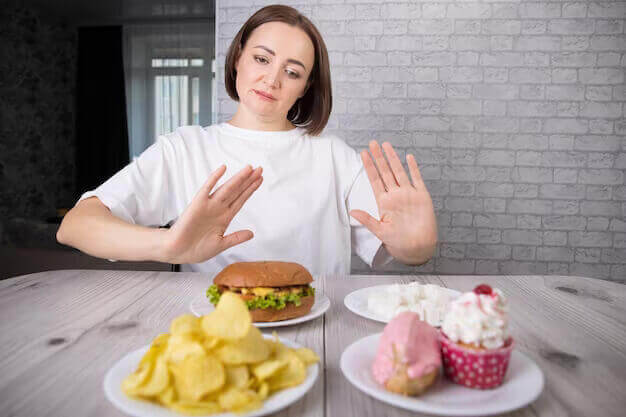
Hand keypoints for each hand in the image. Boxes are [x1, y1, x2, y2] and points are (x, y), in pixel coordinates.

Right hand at [162, 165, 262, 263]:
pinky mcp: (197, 204)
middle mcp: (219, 209)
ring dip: (238, 178)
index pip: (241, 200)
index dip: (251, 190)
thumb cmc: (196, 249)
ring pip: (227, 188)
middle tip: (260, 169)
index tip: (260, 180)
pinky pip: (207, 188)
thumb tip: (252, 233)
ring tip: (249, 168)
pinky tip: (223, 169)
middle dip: (249, 180)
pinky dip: (214, 178)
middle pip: (237, 191)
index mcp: (225, 218)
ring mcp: (209, 205)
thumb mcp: (221, 245)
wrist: (178, 252)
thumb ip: (236, 238)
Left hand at [350, 141, 436, 264]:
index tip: (363, 154)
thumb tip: (352, 211)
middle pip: (385, 172)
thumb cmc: (398, 241)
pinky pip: (417, 179)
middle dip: (379, 157)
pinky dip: (413, 168)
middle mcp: (395, 195)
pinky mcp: (422, 196)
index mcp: (384, 202)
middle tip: (372, 143)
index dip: (369, 166)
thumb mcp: (380, 231)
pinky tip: (408, 157)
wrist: (417, 247)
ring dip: (392, 158)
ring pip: (399, 171)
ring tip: (386, 145)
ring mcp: (408, 194)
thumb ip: (367, 220)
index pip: (374, 180)